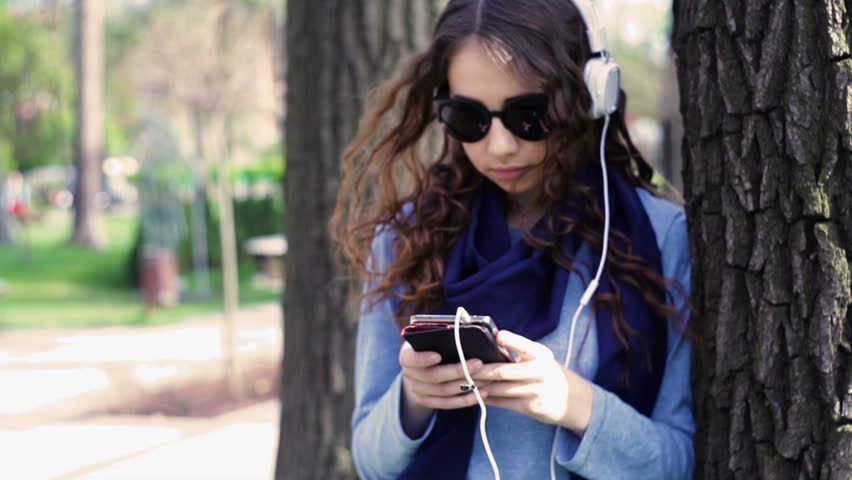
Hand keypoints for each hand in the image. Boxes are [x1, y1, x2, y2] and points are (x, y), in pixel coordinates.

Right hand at [398, 341, 487, 436]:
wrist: (418, 369)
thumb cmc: (430, 346)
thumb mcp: (429, 338)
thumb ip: (440, 336)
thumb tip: (462, 331)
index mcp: (407, 355)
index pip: (410, 359)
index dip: (422, 359)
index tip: (438, 356)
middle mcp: (409, 374)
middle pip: (432, 376)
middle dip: (456, 371)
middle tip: (478, 363)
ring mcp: (417, 391)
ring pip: (442, 392)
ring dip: (465, 386)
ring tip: (485, 379)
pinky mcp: (427, 402)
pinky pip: (447, 404)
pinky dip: (465, 400)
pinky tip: (480, 394)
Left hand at [473, 330, 593, 435]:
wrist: (572, 400)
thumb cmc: (547, 373)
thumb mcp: (540, 358)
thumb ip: (519, 351)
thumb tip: (491, 341)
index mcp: (541, 355)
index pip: (526, 345)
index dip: (511, 340)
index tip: (497, 336)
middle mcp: (540, 372)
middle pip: (503, 371)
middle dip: (480, 370)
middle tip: (460, 367)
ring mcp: (536, 391)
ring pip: (500, 388)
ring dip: (479, 385)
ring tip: (463, 381)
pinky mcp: (531, 407)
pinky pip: (503, 402)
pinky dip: (487, 398)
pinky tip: (475, 394)